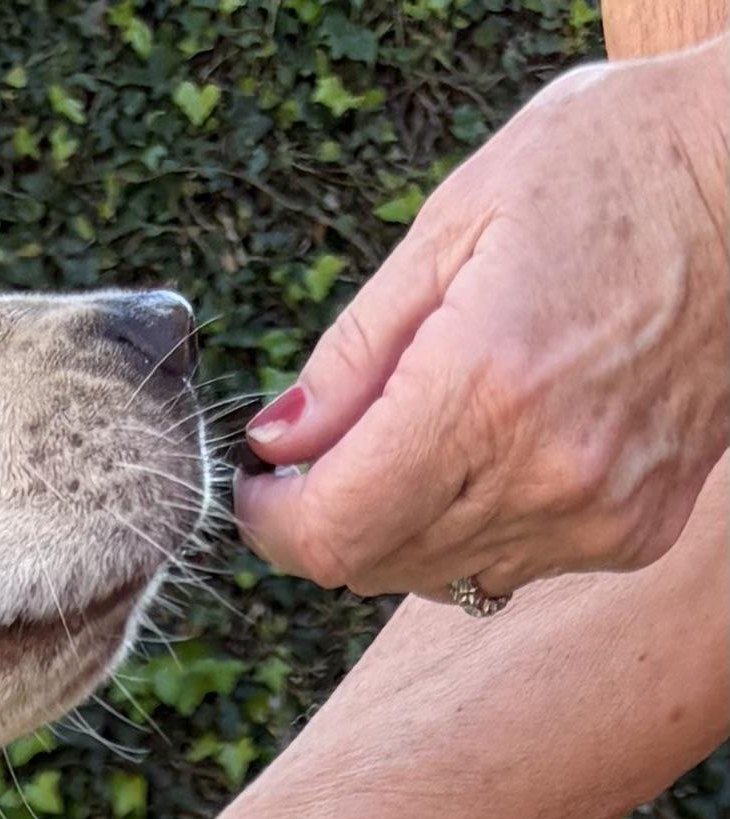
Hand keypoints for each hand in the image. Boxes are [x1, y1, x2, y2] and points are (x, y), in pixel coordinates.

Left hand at [237, 43, 729, 603]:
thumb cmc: (615, 164)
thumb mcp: (455, 221)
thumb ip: (355, 352)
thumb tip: (281, 441)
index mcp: (485, 388)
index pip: (335, 530)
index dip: (276, 525)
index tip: (263, 489)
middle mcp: (544, 471)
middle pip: (379, 563)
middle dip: (335, 516)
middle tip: (335, 448)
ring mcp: (597, 511)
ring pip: (444, 573)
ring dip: (410, 523)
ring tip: (436, 425)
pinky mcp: (636, 529)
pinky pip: (520, 562)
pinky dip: (488, 522)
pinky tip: (509, 444)